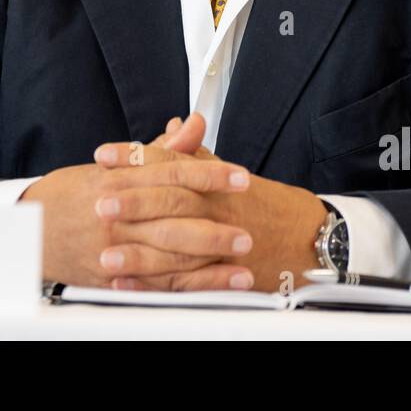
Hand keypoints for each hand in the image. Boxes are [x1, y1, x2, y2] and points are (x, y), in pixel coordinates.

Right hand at [20, 151, 253, 289]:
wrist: (31, 229)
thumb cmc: (75, 194)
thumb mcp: (114, 165)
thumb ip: (159, 149)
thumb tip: (192, 123)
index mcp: (119, 180)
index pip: (170, 172)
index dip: (208, 173)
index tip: (240, 176)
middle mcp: (117, 214)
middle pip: (171, 216)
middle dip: (213, 224)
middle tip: (248, 229)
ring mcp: (114, 247)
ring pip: (166, 254)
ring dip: (208, 260)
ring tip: (243, 261)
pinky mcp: (113, 276)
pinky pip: (157, 283)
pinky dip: (190, 285)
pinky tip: (217, 284)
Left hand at [92, 115, 328, 293]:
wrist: (309, 239)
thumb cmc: (264, 205)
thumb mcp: (230, 171)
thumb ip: (197, 152)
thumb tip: (177, 125)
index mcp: (213, 181)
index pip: (171, 161)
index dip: (135, 157)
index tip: (103, 156)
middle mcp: (217, 208)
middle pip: (172, 200)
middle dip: (134, 202)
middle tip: (100, 203)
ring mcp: (220, 243)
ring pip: (176, 245)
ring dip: (138, 252)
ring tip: (105, 253)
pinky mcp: (221, 274)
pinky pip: (184, 281)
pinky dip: (153, 284)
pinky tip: (126, 285)